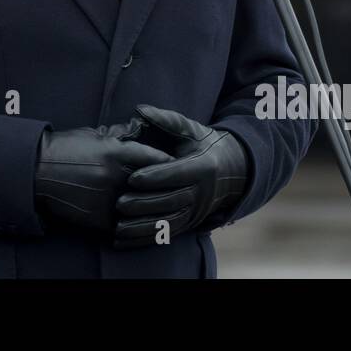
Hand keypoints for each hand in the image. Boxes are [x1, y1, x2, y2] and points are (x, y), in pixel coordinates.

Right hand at [34, 118, 173, 234]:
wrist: (36, 171)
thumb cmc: (64, 148)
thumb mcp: (93, 135)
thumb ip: (119, 137)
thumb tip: (139, 131)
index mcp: (114, 152)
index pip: (154, 158)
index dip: (168, 162)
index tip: (178, 164)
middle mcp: (114, 176)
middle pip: (152, 184)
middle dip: (164, 185)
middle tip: (179, 186)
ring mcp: (106, 199)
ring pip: (140, 206)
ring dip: (151, 207)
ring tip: (164, 208)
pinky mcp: (97, 218)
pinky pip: (122, 222)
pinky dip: (129, 222)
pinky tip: (137, 222)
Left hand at [113, 104, 248, 248]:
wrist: (232, 171)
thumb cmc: (204, 145)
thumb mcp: (191, 129)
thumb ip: (166, 120)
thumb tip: (140, 109)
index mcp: (203, 167)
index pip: (178, 173)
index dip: (156, 176)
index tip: (132, 177)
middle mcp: (202, 192)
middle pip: (172, 201)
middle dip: (145, 204)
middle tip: (119, 203)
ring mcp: (197, 211)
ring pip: (169, 223)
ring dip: (143, 227)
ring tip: (118, 227)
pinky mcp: (190, 224)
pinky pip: (167, 235)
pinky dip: (146, 239)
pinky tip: (124, 241)